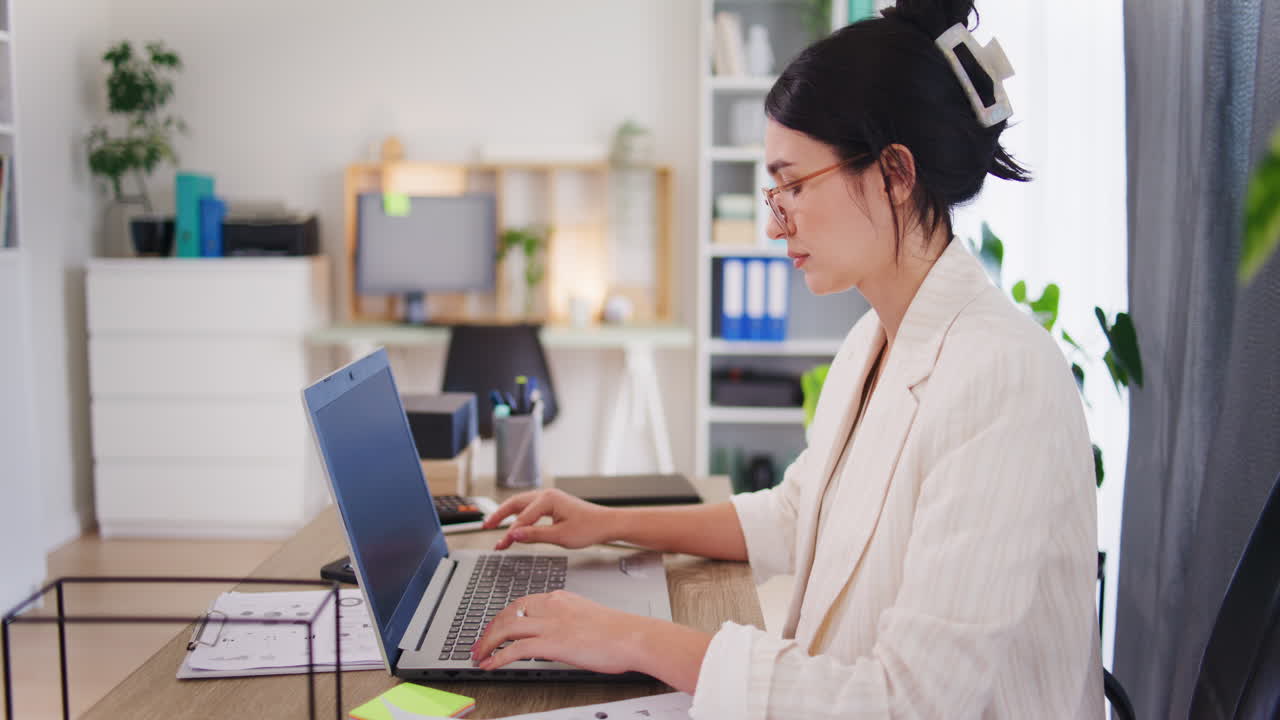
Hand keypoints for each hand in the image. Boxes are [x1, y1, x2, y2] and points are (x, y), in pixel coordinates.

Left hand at [470, 590, 654, 673]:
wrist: (633, 636)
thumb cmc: (619, 631)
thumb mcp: (588, 617)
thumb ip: (569, 621)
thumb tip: (559, 635)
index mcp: (560, 598)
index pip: (521, 603)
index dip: (502, 616)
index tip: (495, 627)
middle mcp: (551, 606)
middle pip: (508, 613)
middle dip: (489, 629)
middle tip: (479, 644)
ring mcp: (550, 624)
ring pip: (506, 628)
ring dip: (487, 643)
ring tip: (478, 655)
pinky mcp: (552, 643)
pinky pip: (515, 648)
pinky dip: (498, 657)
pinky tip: (491, 665)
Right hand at [482, 488, 616, 549]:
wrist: (607, 524)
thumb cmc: (589, 528)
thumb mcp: (560, 536)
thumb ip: (535, 535)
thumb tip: (514, 535)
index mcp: (548, 500)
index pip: (522, 518)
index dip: (510, 533)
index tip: (501, 545)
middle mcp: (547, 495)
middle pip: (516, 503)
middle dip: (499, 515)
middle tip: (486, 526)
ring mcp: (550, 498)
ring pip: (522, 504)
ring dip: (508, 515)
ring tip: (495, 525)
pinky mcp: (554, 505)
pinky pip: (530, 508)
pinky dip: (520, 516)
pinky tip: (515, 524)